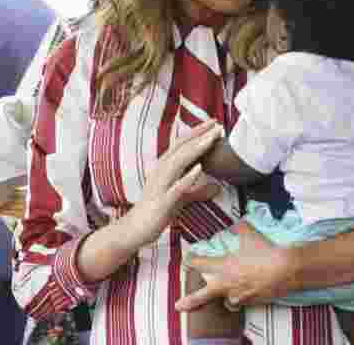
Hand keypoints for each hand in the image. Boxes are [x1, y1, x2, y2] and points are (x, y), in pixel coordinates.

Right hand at [121, 120, 222, 247]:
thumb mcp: (180, 199)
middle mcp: (160, 171)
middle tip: (217, 123)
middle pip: (181, 147)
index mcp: (164, 167)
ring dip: (196, 149)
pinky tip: (200, 168)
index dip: (197, 133)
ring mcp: (160, 184)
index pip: (182, 144)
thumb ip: (197, 191)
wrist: (135, 229)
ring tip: (212, 139)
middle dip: (199, 134)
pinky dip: (188, 176)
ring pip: (178, 162)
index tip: (214, 123)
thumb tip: (218, 188)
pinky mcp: (161, 201)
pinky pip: (176, 186)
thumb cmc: (157, 212)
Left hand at [175, 221, 292, 311]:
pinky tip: (243, 294)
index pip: (199, 263)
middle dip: (189, 301)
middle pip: (202, 295)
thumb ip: (240, 228)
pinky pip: (240, 303)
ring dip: (223, 296)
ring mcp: (238, 295)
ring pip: (224, 300)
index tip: (188, 259)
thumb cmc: (265, 252)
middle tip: (179, 305)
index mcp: (223, 266)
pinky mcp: (250, 302)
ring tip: (224, 293)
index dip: (191, 260)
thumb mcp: (250, 235)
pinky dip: (240, 299)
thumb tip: (238, 223)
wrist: (284, 270)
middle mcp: (226, 284)